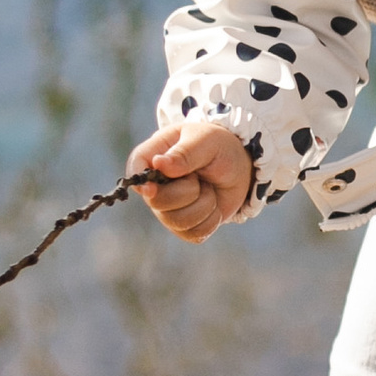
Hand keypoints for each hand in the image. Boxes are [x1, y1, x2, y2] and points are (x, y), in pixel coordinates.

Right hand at [129, 122, 254, 241]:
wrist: (240, 168)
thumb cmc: (219, 147)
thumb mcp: (207, 141)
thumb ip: (184, 153)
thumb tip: (159, 164)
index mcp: (154, 156)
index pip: (135, 170)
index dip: (141, 183)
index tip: (153, 189)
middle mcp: (156, 186)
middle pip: (157, 201)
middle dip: (189, 191)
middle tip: (199, 176)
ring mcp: (167, 209)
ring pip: (178, 221)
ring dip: (204, 205)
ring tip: (208, 188)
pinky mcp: (184, 226)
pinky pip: (194, 234)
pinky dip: (211, 220)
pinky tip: (213, 204)